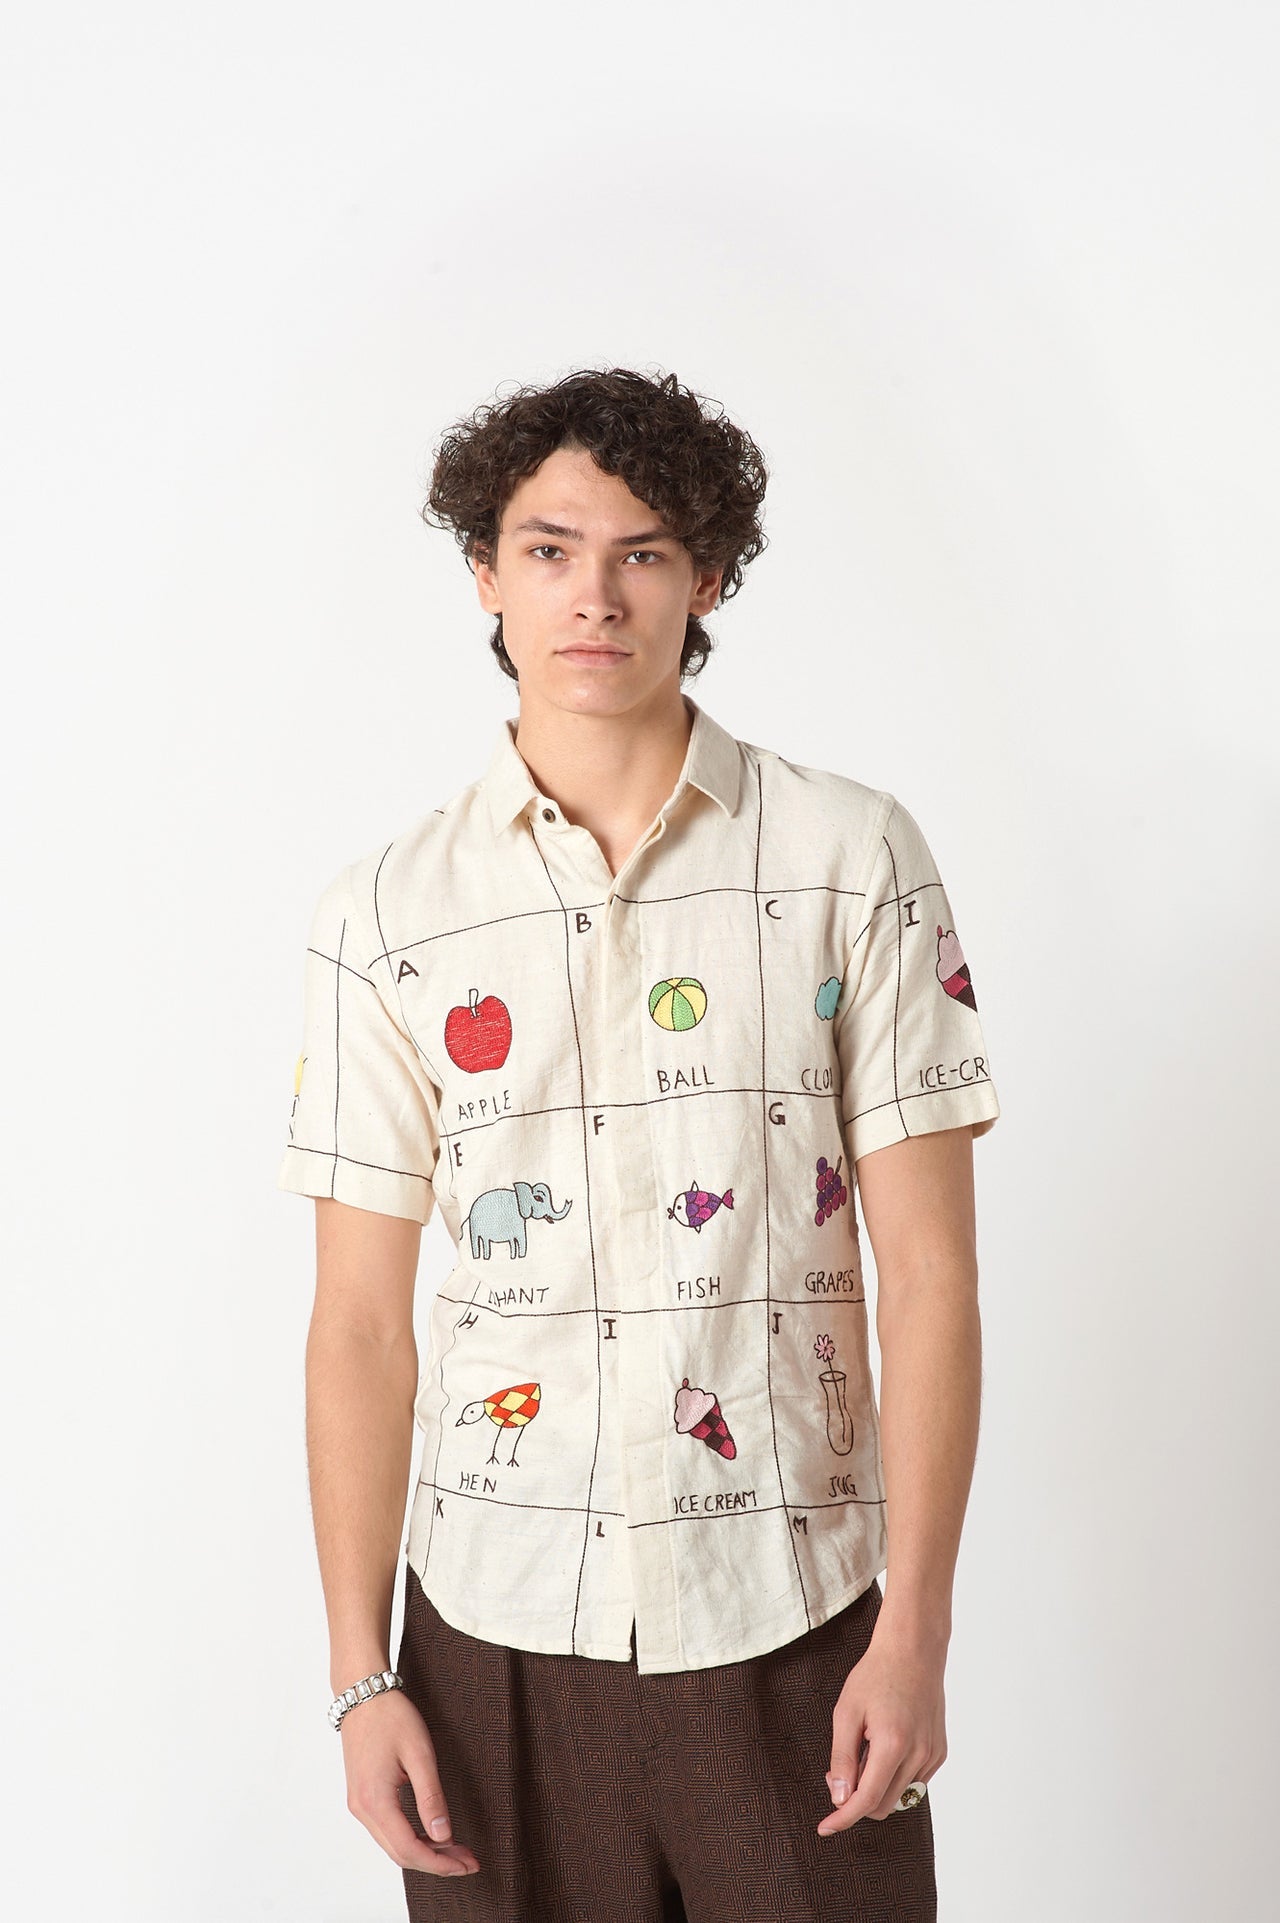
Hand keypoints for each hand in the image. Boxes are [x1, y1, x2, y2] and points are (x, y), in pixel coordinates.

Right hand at [340, 1689, 479, 1876]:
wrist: (362, 1694)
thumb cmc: (391, 1717)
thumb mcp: (420, 1754)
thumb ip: (431, 1798)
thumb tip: (444, 1835)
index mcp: (375, 1801)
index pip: (410, 1850)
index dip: (440, 1863)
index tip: (467, 1864)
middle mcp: (362, 1809)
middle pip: (401, 1854)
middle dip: (437, 1862)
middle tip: (468, 1860)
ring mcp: (359, 1805)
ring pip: (393, 1845)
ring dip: (425, 1852)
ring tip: (456, 1849)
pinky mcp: (361, 1797)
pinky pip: (386, 1831)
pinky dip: (410, 1839)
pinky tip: (432, 1835)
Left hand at [817, 1619, 946, 1834]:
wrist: (913, 1651)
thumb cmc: (876, 1676)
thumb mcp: (846, 1712)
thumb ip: (842, 1758)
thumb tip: (839, 1797)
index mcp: (893, 1744)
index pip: (867, 1800)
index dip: (844, 1817)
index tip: (825, 1828)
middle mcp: (919, 1755)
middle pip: (883, 1805)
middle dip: (856, 1798)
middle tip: (838, 1772)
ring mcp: (932, 1755)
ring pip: (898, 1795)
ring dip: (875, 1785)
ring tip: (863, 1749)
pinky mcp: (939, 1752)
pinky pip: (912, 1781)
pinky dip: (893, 1775)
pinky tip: (884, 1745)